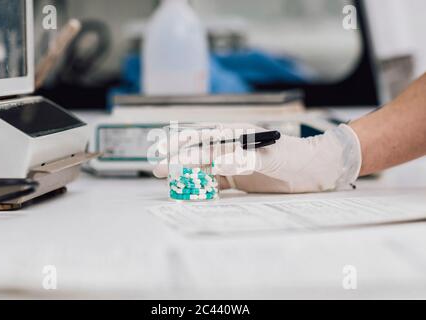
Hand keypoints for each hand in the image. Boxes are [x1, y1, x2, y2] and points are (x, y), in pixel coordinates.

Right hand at [153, 123, 361, 193]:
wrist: (318, 169)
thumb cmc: (297, 157)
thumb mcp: (272, 158)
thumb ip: (243, 159)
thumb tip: (217, 163)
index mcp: (237, 134)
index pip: (204, 137)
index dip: (182, 144)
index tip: (165, 152)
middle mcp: (232, 146)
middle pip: (198, 151)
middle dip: (177, 159)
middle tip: (157, 169)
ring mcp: (234, 162)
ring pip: (203, 167)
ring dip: (187, 174)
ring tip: (169, 181)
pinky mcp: (239, 178)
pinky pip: (215, 182)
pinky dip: (203, 187)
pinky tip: (192, 192)